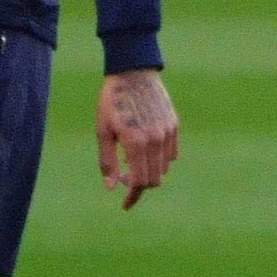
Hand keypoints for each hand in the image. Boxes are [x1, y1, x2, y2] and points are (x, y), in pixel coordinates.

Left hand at [97, 69, 179, 206]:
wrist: (133, 72)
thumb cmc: (111, 101)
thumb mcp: (102, 131)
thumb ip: (107, 161)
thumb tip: (111, 188)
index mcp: (135, 143)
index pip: (140, 182)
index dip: (132, 196)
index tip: (124, 204)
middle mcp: (156, 140)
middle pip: (154, 179)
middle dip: (139, 185)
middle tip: (122, 177)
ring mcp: (167, 133)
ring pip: (163, 167)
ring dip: (149, 171)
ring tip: (131, 158)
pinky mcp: (174, 125)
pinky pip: (171, 153)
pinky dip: (159, 159)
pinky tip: (145, 148)